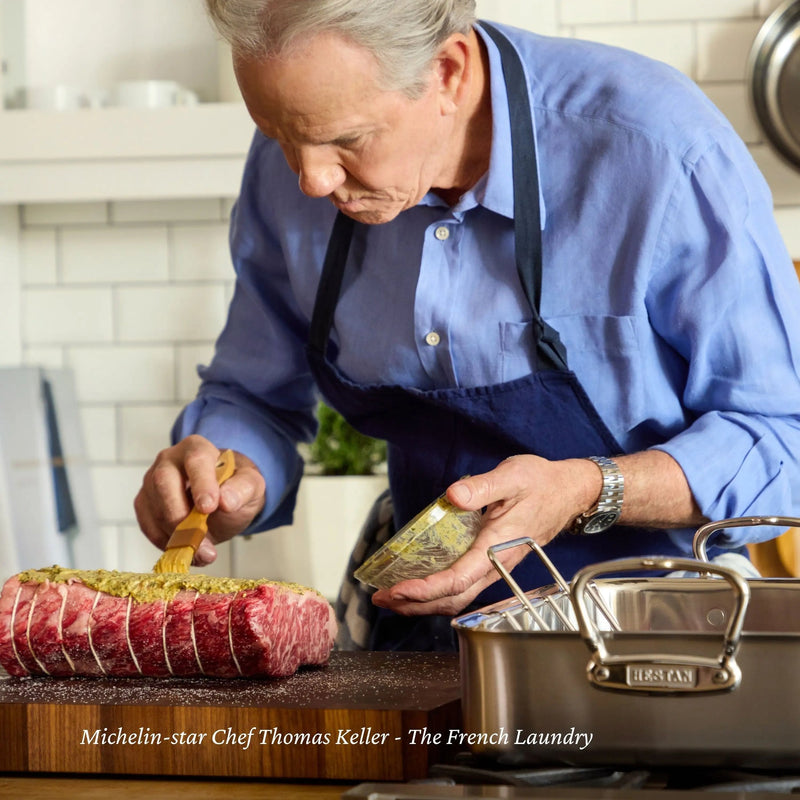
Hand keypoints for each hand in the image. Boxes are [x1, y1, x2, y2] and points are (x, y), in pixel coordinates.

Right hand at [134, 434, 266, 565]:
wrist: (223, 501)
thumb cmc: (235, 488)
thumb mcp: (250, 486)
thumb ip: (243, 489)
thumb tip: (226, 501)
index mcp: (197, 448)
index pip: (196, 461)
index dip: (201, 484)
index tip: (209, 508)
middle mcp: (169, 461)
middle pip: (164, 482)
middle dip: (181, 515)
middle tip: (201, 539)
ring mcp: (152, 482)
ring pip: (154, 508)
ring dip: (177, 536)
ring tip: (203, 552)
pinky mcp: (145, 505)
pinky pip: (148, 526)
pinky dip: (167, 543)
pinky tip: (189, 551)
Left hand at [371, 454, 599, 616]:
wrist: (568, 492)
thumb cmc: (542, 483)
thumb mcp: (513, 476)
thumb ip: (483, 486)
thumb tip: (454, 495)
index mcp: (498, 545)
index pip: (458, 578)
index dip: (427, 589)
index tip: (398, 589)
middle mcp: (497, 564)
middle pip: (453, 598)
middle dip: (415, 604)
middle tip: (382, 598)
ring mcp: (495, 566)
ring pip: (458, 597)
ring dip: (424, 602)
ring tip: (393, 598)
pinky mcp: (493, 562)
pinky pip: (463, 586)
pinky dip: (438, 592)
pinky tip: (421, 585)